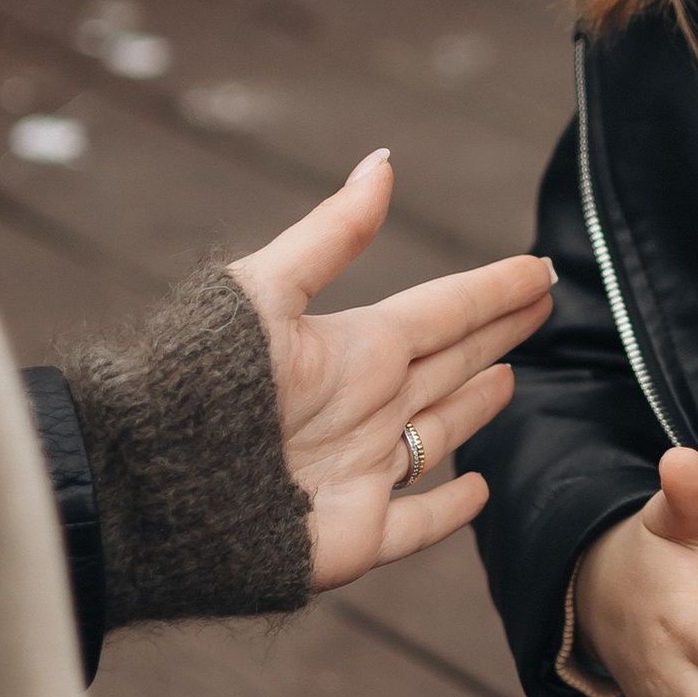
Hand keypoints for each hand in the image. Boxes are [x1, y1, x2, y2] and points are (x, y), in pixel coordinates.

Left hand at [227, 152, 550, 588]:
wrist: (153, 482)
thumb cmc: (204, 381)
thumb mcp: (268, 293)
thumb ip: (332, 235)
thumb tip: (382, 162)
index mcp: (353, 351)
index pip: (442, 311)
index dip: (492, 290)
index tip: (537, 269)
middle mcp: (364, 408)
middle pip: (449, 362)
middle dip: (496, 332)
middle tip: (544, 302)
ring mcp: (363, 472)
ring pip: (437, 434)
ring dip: (474, 408)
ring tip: (508, 379)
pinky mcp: (356, 535)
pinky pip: (418, 521)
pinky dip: (451, 508)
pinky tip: (478, 488)